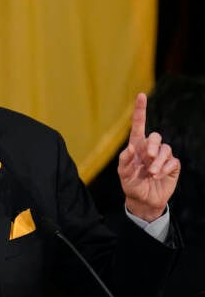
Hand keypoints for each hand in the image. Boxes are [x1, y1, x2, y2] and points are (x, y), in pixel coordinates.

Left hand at [117, 93, 179, 220]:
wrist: (143, 200)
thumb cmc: (131, 185)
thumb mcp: (123, 174)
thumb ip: (124, 161)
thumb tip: (130, 148)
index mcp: (136, 146)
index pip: (138, 125)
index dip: (140, 110)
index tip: (141, 95)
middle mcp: (149, 149)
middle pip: (155, 136)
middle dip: (152, 146)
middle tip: (147, 158)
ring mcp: (161, 156)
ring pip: (165, 149)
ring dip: (158, 162)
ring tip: (151, 174)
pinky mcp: (172, 165)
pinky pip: (172, 161)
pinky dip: (165, 168)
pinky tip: (159, 176)